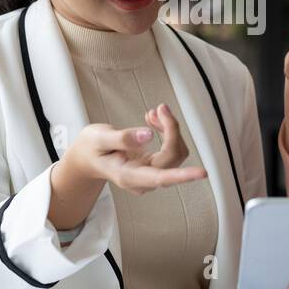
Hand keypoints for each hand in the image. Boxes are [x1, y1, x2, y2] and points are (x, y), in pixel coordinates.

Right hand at [64, 103, 206, 194]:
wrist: (87, 158)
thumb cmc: (91, 149)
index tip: (201, 173)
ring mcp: (150, 174)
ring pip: (175, 152)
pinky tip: (154, 120)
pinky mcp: (155, 167)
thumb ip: (122, 137)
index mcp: (128, 176)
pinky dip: (167, 132)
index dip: (183, 175)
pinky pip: (170, 149)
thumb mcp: (98, 138)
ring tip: (153, 113)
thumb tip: (148, 135)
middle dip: (171, 129)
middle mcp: (143, 180)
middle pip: (172, 156)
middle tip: (159, 108)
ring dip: (170, 129)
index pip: (161, 177)